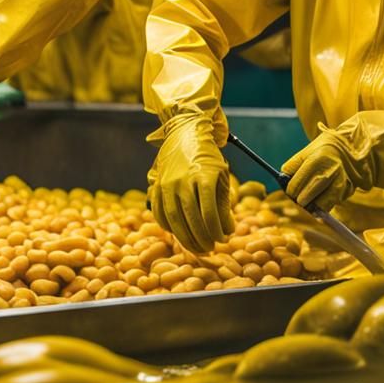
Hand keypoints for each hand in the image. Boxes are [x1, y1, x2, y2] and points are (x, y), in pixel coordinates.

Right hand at [147, 113, 231, 252]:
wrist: (185, 133)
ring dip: (184, 237)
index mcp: (203, 176)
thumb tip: (227, 231)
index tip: (223, 239)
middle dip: (201, 238)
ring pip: (173, 218)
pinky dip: (167, 225)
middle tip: (210, 248)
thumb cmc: (208, 157)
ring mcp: (167, 183)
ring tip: (195, 247)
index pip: (209, 212)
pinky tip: (177, 233)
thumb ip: (224, 203)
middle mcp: (182, 180)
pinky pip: (159, 211)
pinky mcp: (156, 185)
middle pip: (191, 219)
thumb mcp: (221, 176)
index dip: (216, 230)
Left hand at [281, 134, 361, 210]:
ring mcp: (340, 183)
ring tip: (312, 196)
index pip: (294, 187)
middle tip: (300, 195)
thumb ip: (290, 168)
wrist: (348, 148)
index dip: (290, 191)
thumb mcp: (304, 154)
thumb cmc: (321, 152)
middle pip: (304, 199)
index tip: (291, 189)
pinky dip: (324, 203)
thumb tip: (283, 183)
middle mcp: (329, 173)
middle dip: (299, 199)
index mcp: (315, 162)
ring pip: (319, 207)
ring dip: (313, 204)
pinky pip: (330, 205)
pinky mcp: (347, 191)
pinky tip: (324, 193)